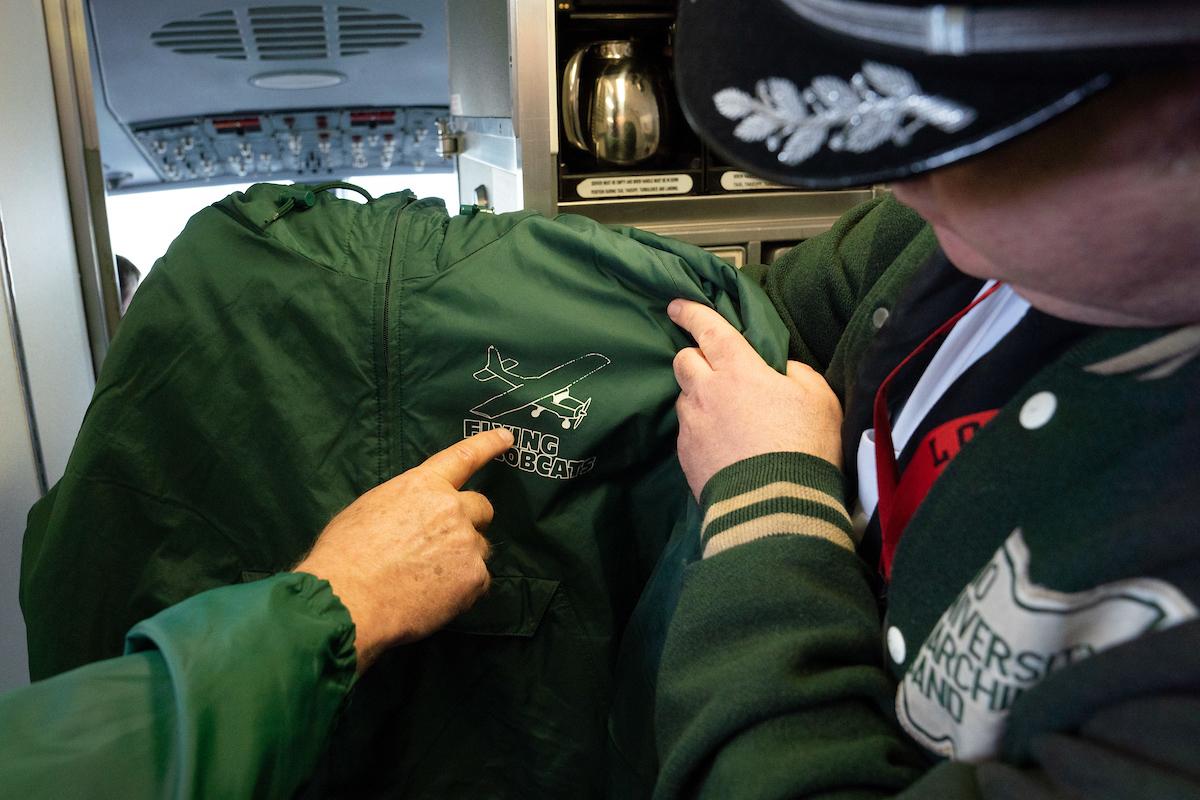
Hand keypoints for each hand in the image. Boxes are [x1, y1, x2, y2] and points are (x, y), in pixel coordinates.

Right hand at [294, 427, 513, 672]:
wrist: (347, 600)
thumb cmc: (344, 555)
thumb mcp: (370, 508)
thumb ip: (405, 504)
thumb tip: (415, 515)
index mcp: (422, 485)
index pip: (463, 457)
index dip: (488, 444)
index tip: (507, 437)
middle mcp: (451, 508)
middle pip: (482, 507)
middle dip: (470, 521)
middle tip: (445, 544)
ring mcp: (466, 543)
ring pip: (480, 547)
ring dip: (464, 558)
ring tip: (430, 578)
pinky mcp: (474, 578)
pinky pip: (479, 581)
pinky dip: (463, 589)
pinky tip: (435, 597)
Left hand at [668, 299, 842, 498]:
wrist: (776, 506)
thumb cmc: (804, 447)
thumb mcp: (820, 399)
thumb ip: (797, 374)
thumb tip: (780, 371)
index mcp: (739, 369)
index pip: (709, 329)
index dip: (692, 313)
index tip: (678, 305)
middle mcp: (706, 391)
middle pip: (684, 360)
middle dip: (694, 357)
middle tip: (714, 369)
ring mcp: (692, 424)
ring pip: (684, 398)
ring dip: (699, 398)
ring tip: (726, 418)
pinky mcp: (685, 455)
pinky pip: (687, 431)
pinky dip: (700, 431)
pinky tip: (723, 446)